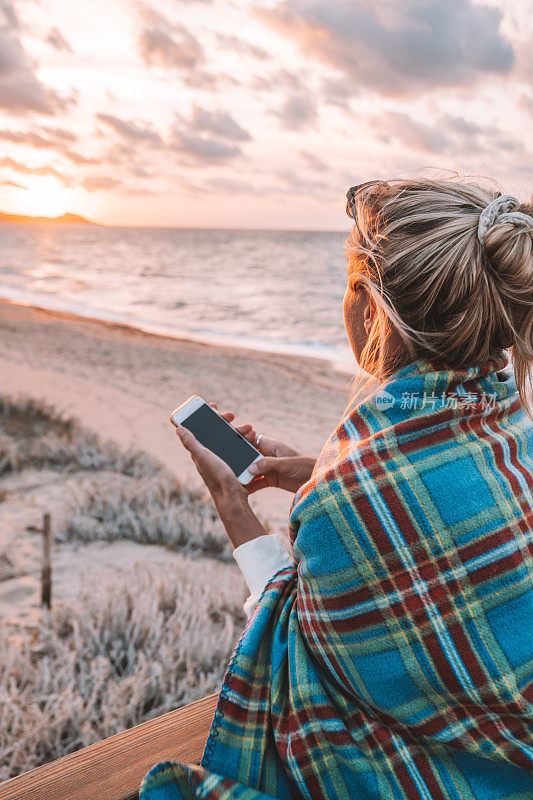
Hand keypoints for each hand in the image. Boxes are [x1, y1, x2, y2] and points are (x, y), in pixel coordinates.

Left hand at [173, 403, 267, 547]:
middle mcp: (209, 454)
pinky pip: (238, 447)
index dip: (205, 416)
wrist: (232, 497)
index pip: (200, 428)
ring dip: (238, 431)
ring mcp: (222, 459)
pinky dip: (244, 441)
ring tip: (248, 428)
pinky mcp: (233, 464)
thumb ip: (191, 443)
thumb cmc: (216, 477)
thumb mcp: (203, 456)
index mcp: (200, 451)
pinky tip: (251, 439)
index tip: (213, 405)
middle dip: (224, 421)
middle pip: (216, 432)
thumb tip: (178, 428)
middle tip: (232, 415)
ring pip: (229, 439)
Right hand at [208, 404, 315, 494]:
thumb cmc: (308, 467)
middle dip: (239, 460)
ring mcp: (271, 469)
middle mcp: (271, 456)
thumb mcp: (287, 464)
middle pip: (250, 456)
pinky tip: (241, 490)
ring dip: (243, 475)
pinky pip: (258, 482)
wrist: (321, 483)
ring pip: (252, 470)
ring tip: (230, 480)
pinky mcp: (273, 480)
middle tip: (225, 465)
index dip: (242, 440)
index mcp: (275, 447)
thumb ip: (268, 465)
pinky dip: (250, 486)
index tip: (229, 443)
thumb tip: (249, 468)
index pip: (254, 440)